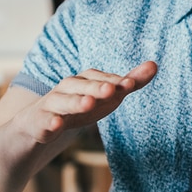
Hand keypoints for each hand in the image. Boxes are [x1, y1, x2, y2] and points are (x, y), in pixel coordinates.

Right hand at [19, 62, 157, 143]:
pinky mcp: (38, 124)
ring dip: (75, 102)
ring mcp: (50, 106)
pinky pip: (43, 123)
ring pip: (62, 102)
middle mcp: (65, 90)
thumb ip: (128, 83)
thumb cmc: (77, 107)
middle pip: (80, 86)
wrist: (36, 127)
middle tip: (112, 89)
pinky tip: (57, 125)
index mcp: (82, 82)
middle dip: (96, 87)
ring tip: (89, 104)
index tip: (131, 82)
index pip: (98, 78)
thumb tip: (155, 65)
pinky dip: (49, 123)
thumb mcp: (104, 97)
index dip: (114, 80)